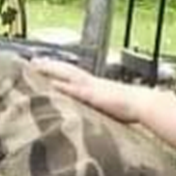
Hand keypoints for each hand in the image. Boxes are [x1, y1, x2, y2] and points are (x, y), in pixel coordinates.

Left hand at [33, 59, 147, 123]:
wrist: (142, 104)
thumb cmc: (130, 108)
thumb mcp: (111, 106)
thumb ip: (100, 107)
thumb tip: (95, 114)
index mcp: (94, 86)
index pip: (72, 74)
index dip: (58, 69)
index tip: (45, 65)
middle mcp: (90, 83)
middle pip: (66, 70)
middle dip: (49, 65)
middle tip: (32, 61)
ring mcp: (91, 87)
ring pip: (66, 74)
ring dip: (51, 69)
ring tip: (35, 66)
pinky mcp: (93, 95)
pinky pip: (74, 88)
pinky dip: (61, 85)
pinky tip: (49, 82)